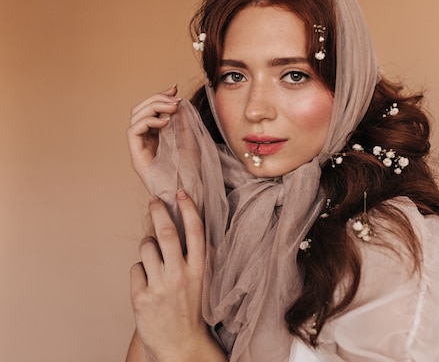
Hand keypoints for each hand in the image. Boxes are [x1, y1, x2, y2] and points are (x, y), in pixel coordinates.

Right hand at [127, 85, 180, 188]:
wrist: (190, 192)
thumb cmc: (191, 171)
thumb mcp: (190, 139)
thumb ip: (183, 121)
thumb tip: (179, 100)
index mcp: (158, 135)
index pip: (152, 110)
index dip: (161, 96)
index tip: (175, 88)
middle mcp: (146, 140)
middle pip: (141, 110)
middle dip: (157, 99)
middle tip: (174, 98)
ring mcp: (140, 148)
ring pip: (136, 116)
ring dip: (153, 107)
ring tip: (172, 108)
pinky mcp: (137, 156)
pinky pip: (133, 131)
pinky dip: (148, 121)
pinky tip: (165, 122)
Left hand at [130, 190, 223, 361]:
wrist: (182, 344)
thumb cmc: (192, 309)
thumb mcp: (202, 281)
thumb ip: (197, 257)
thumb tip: (190, 227)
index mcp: (200, 269)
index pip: (195, 231)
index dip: (188, 208)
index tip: (182, 193)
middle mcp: (181, 275)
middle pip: (166, 232)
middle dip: (159, 211)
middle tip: (155, 201)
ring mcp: (160, 286)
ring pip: (146, 247)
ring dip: (148, 246)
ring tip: (154, 259)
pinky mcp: (141, 297)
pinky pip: (136, 269)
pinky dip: (140, 272)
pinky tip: (148, 284)